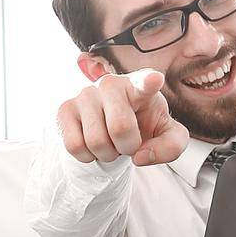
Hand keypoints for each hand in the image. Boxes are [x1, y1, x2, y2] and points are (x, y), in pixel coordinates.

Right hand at [57, 69, 188, 167]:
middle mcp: (111, 83)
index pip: (145, 82)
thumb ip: (171, 146)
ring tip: (110, 142)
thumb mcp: (166, 135)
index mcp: (140, 84)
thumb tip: (140, 157)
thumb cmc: (142, 124)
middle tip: (128, 142)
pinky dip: (86, 156)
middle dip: (127, 147)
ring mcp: (85, 94)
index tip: (154, 80)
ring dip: (107, 154)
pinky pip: (74, 145)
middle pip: (120, 128)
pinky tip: (92, 145)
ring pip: (95, 141)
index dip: (149, 82)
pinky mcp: (65, 108)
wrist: (111, 126)